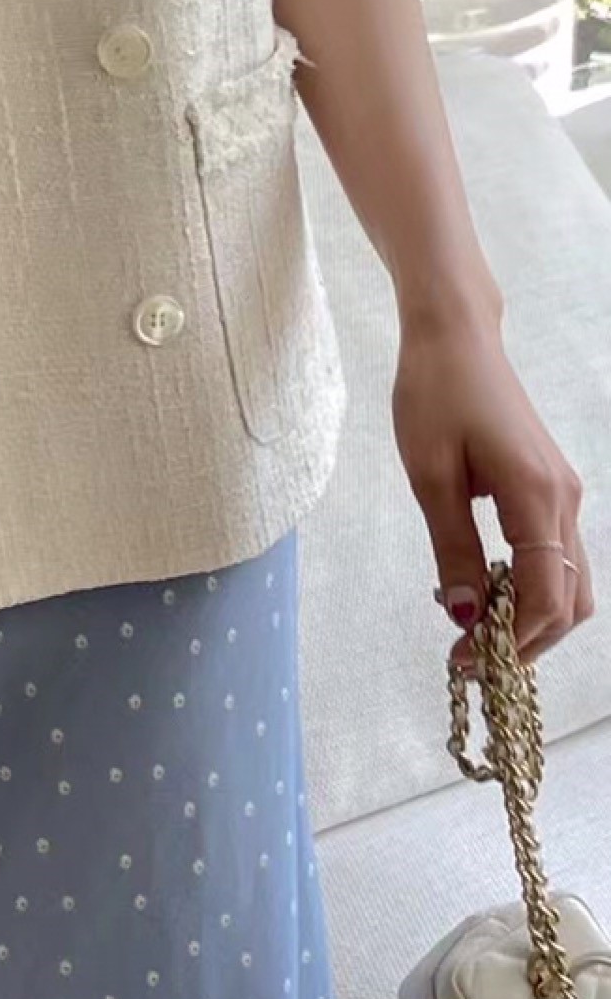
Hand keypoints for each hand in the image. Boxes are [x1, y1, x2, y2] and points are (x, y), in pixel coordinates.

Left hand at [393, 303, 593, 680]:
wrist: (454, 336)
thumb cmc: (434, 393)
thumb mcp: (429, 476)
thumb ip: (451, 548)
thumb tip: (464, 615)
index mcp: (537, 496)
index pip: (547, 597)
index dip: (512, 641)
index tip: (465, 662)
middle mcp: (564, 499)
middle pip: (570, 601)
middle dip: (526, 642)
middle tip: (466, 659)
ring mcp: (564, 493)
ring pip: (570, 581)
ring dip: (531, 617)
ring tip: (471, 629)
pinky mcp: (551, 487)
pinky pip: (556, 555)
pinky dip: (530, 586)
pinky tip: (482, 589)